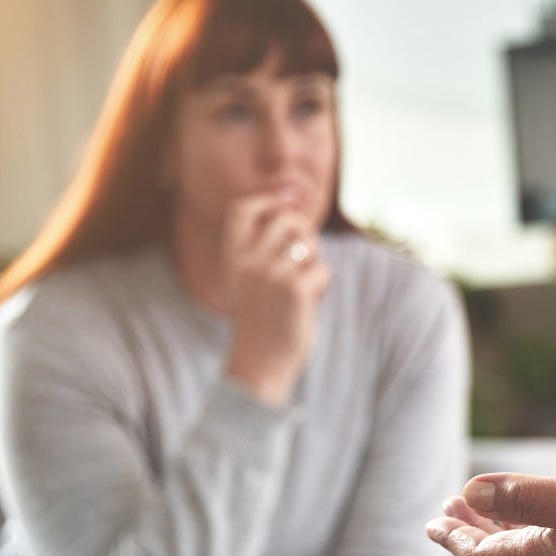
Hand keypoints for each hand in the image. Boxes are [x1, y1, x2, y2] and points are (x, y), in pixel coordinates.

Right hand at [221, 192, 329, 405]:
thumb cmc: (261, 317)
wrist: (259, 362)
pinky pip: (323, 269)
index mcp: (232, 255)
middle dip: (304, 233)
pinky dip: (322, 285)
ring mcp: (271, 274)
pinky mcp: (295, 289)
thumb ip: (263, 240)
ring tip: (302, 287)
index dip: (271, 197)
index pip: (244, 207)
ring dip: (314, 263)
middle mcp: (248, 260)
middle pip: (287, 219)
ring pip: (309, 244)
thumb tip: (295, 193)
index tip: (292, 202)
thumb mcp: (249, 276)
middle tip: (303, 261)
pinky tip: (309, 303)